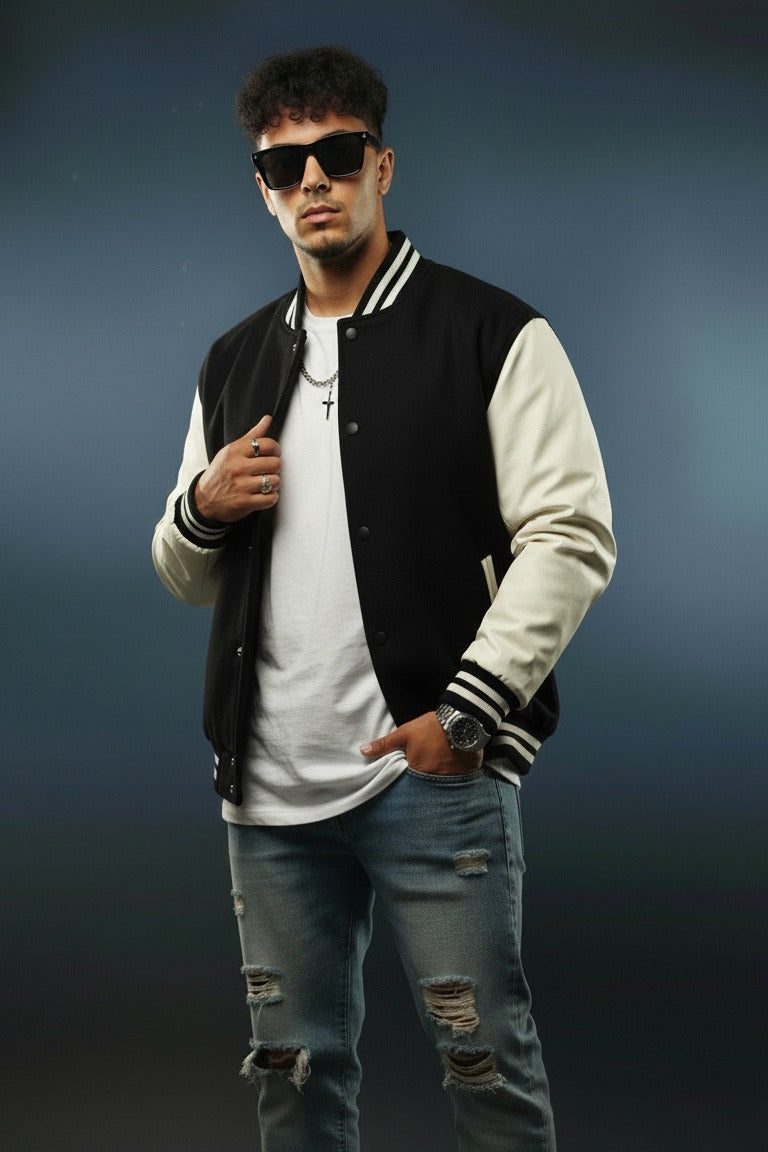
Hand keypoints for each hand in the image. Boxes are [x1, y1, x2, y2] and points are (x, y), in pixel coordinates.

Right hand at [195, 415, 280, 521]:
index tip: (274, 454)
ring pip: (275, 481)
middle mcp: (238, 467)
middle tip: (268, 470)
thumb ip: (252, 436)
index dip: (276, 449)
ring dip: (274, 484)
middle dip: (275, 468)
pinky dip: (271, 498)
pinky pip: (270, 498)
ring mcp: (241, 486)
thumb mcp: (231, 451)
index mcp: (235, 451)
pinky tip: (264, 495)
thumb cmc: (220, 473)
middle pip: (274, 463)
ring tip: (266, 483)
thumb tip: (267, 419)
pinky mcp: (244, 502)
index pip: (267, 444)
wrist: (203, 499)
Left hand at [360, 712, 481, 776]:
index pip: (405, 783)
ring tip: (437, 774)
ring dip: (436, 782)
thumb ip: (384, 745)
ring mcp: (449, 780)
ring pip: (438, 787)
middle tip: (423, 773)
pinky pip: (455, 785)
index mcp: (416, 770)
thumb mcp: (404, 733)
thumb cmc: (431, 727)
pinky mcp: (463, 777)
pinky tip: (450, 773)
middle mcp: (432, 779)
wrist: (462, 721)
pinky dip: (452, 781)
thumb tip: (363, 751)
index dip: (405, 779)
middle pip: (422, 787)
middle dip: (420, 785)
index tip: (406, 774)